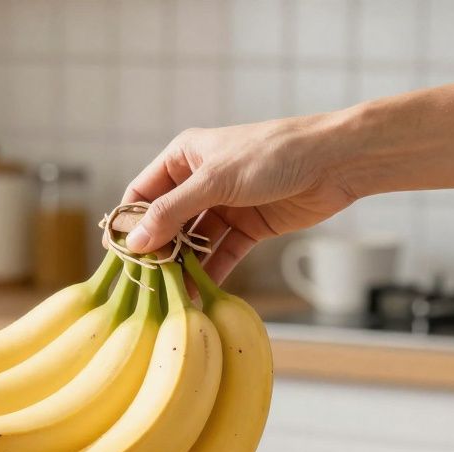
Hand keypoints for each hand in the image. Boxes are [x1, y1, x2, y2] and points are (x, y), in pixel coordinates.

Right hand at [121, 114, 358, 283]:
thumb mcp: (215, 181)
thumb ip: (172, 212)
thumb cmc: (272, 155)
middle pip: (165, 222)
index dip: (128, 222)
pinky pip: (220, 254)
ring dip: (182, 266)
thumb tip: (135, 242)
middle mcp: (200, 181)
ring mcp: (224, 206)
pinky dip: (209, 273)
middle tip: (144, 281)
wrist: (335, 161)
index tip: (118, 253)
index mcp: (185, 157)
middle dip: (155, 250)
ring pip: (192, 242)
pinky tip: (198, 294)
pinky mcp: (248, 227)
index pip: (142, 194)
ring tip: (168, 293)